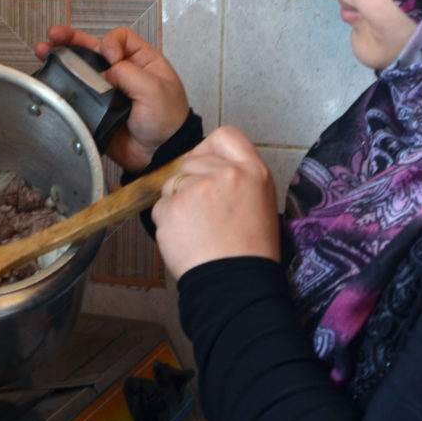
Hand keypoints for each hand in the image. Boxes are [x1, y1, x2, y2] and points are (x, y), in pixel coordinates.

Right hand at [35, 25, 189, 171]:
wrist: (160, 156)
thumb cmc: (168, 121)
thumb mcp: (154, 89)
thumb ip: (127, 72)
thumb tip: (102, 72)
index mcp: (143, 62)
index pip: (121, 38)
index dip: (110, 44)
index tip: (111, 59)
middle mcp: (124, 73)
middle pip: (95, 49)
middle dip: (73, 40)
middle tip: (55, 35)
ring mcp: (108, 92)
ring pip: (82, 70)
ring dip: (62, 59)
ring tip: (42, 51)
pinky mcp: (96, 110)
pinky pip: (78, 95)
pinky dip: (62, 86)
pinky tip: (48, 78)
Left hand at [151, 126, 279, 280]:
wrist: (236, 285)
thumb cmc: (250, 252)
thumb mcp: (260, 202)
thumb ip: (238, 178)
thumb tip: (212, 167)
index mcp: (253, 171)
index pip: (225, 136)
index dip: (211, 149)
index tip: (208, 165)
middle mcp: (226, 173)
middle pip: (191, 160)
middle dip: (191, 182)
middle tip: (205, 213)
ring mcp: (197, 188)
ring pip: (172, 183)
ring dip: (177, 203)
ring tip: (197, 230)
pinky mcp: (173, 207)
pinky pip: (161, 206)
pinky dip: (167, 222)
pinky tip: (186, 239)